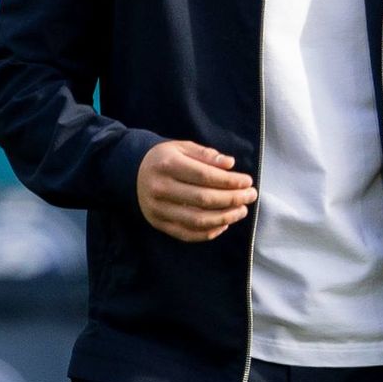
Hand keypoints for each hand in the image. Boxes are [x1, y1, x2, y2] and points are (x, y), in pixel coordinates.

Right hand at [136, 139, 255, 242]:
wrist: (132, 171)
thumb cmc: (165, 158)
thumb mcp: (183, 148)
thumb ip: (206, 155)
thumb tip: (230, 164)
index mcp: (167, 165)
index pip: (205, 176)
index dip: (230, 181)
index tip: (248, 182)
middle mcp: (160, 188)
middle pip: (204, 199)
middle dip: (233, 199)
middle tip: (250, 196)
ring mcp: (157, 209)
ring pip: (198, 220)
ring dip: (225, 217)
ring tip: (241, 210)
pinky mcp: (158, 223)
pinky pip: (187, 234)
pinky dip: (209, 232)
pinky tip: (224, 223)